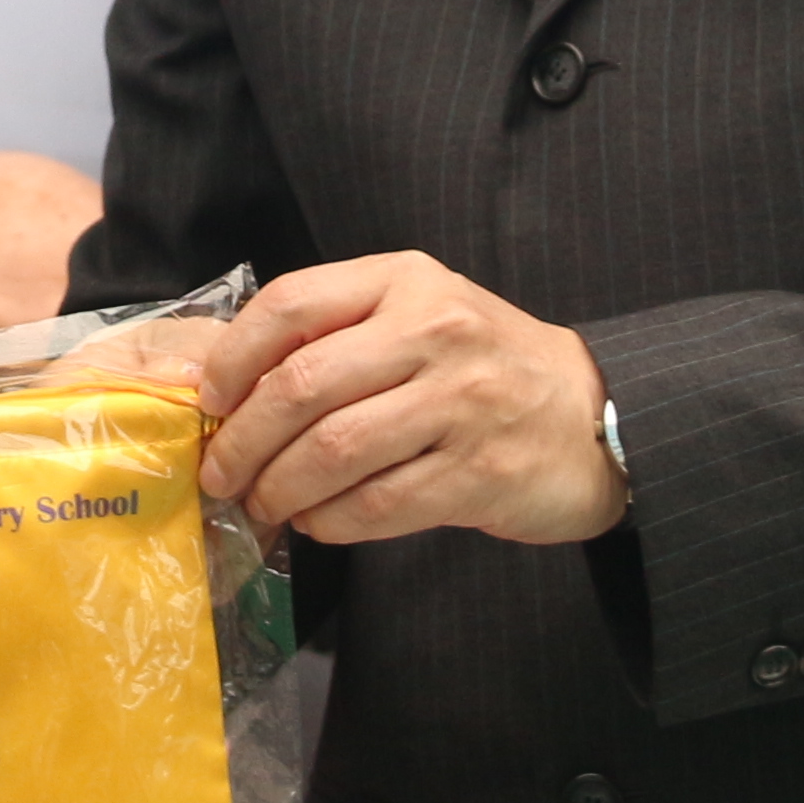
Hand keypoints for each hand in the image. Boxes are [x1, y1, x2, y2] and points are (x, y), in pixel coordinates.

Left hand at [195, 256, 613, 547]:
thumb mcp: (418, 315)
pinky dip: (330, 521)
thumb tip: (220, 379)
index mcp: (406, 280)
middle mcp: (435, 331)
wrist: (594, 412)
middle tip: (221, 473)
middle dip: (243, 440)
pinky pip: (377, 504)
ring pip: (333, 451)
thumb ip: (336, 332)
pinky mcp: (479, 471)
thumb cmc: (484, 364)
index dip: (233, 357)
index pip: (292, 303)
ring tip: (265, 503)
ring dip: (280, 488)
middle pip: (301, 385)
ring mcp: (462, 402)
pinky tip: (319, 522)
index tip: (209, 401)